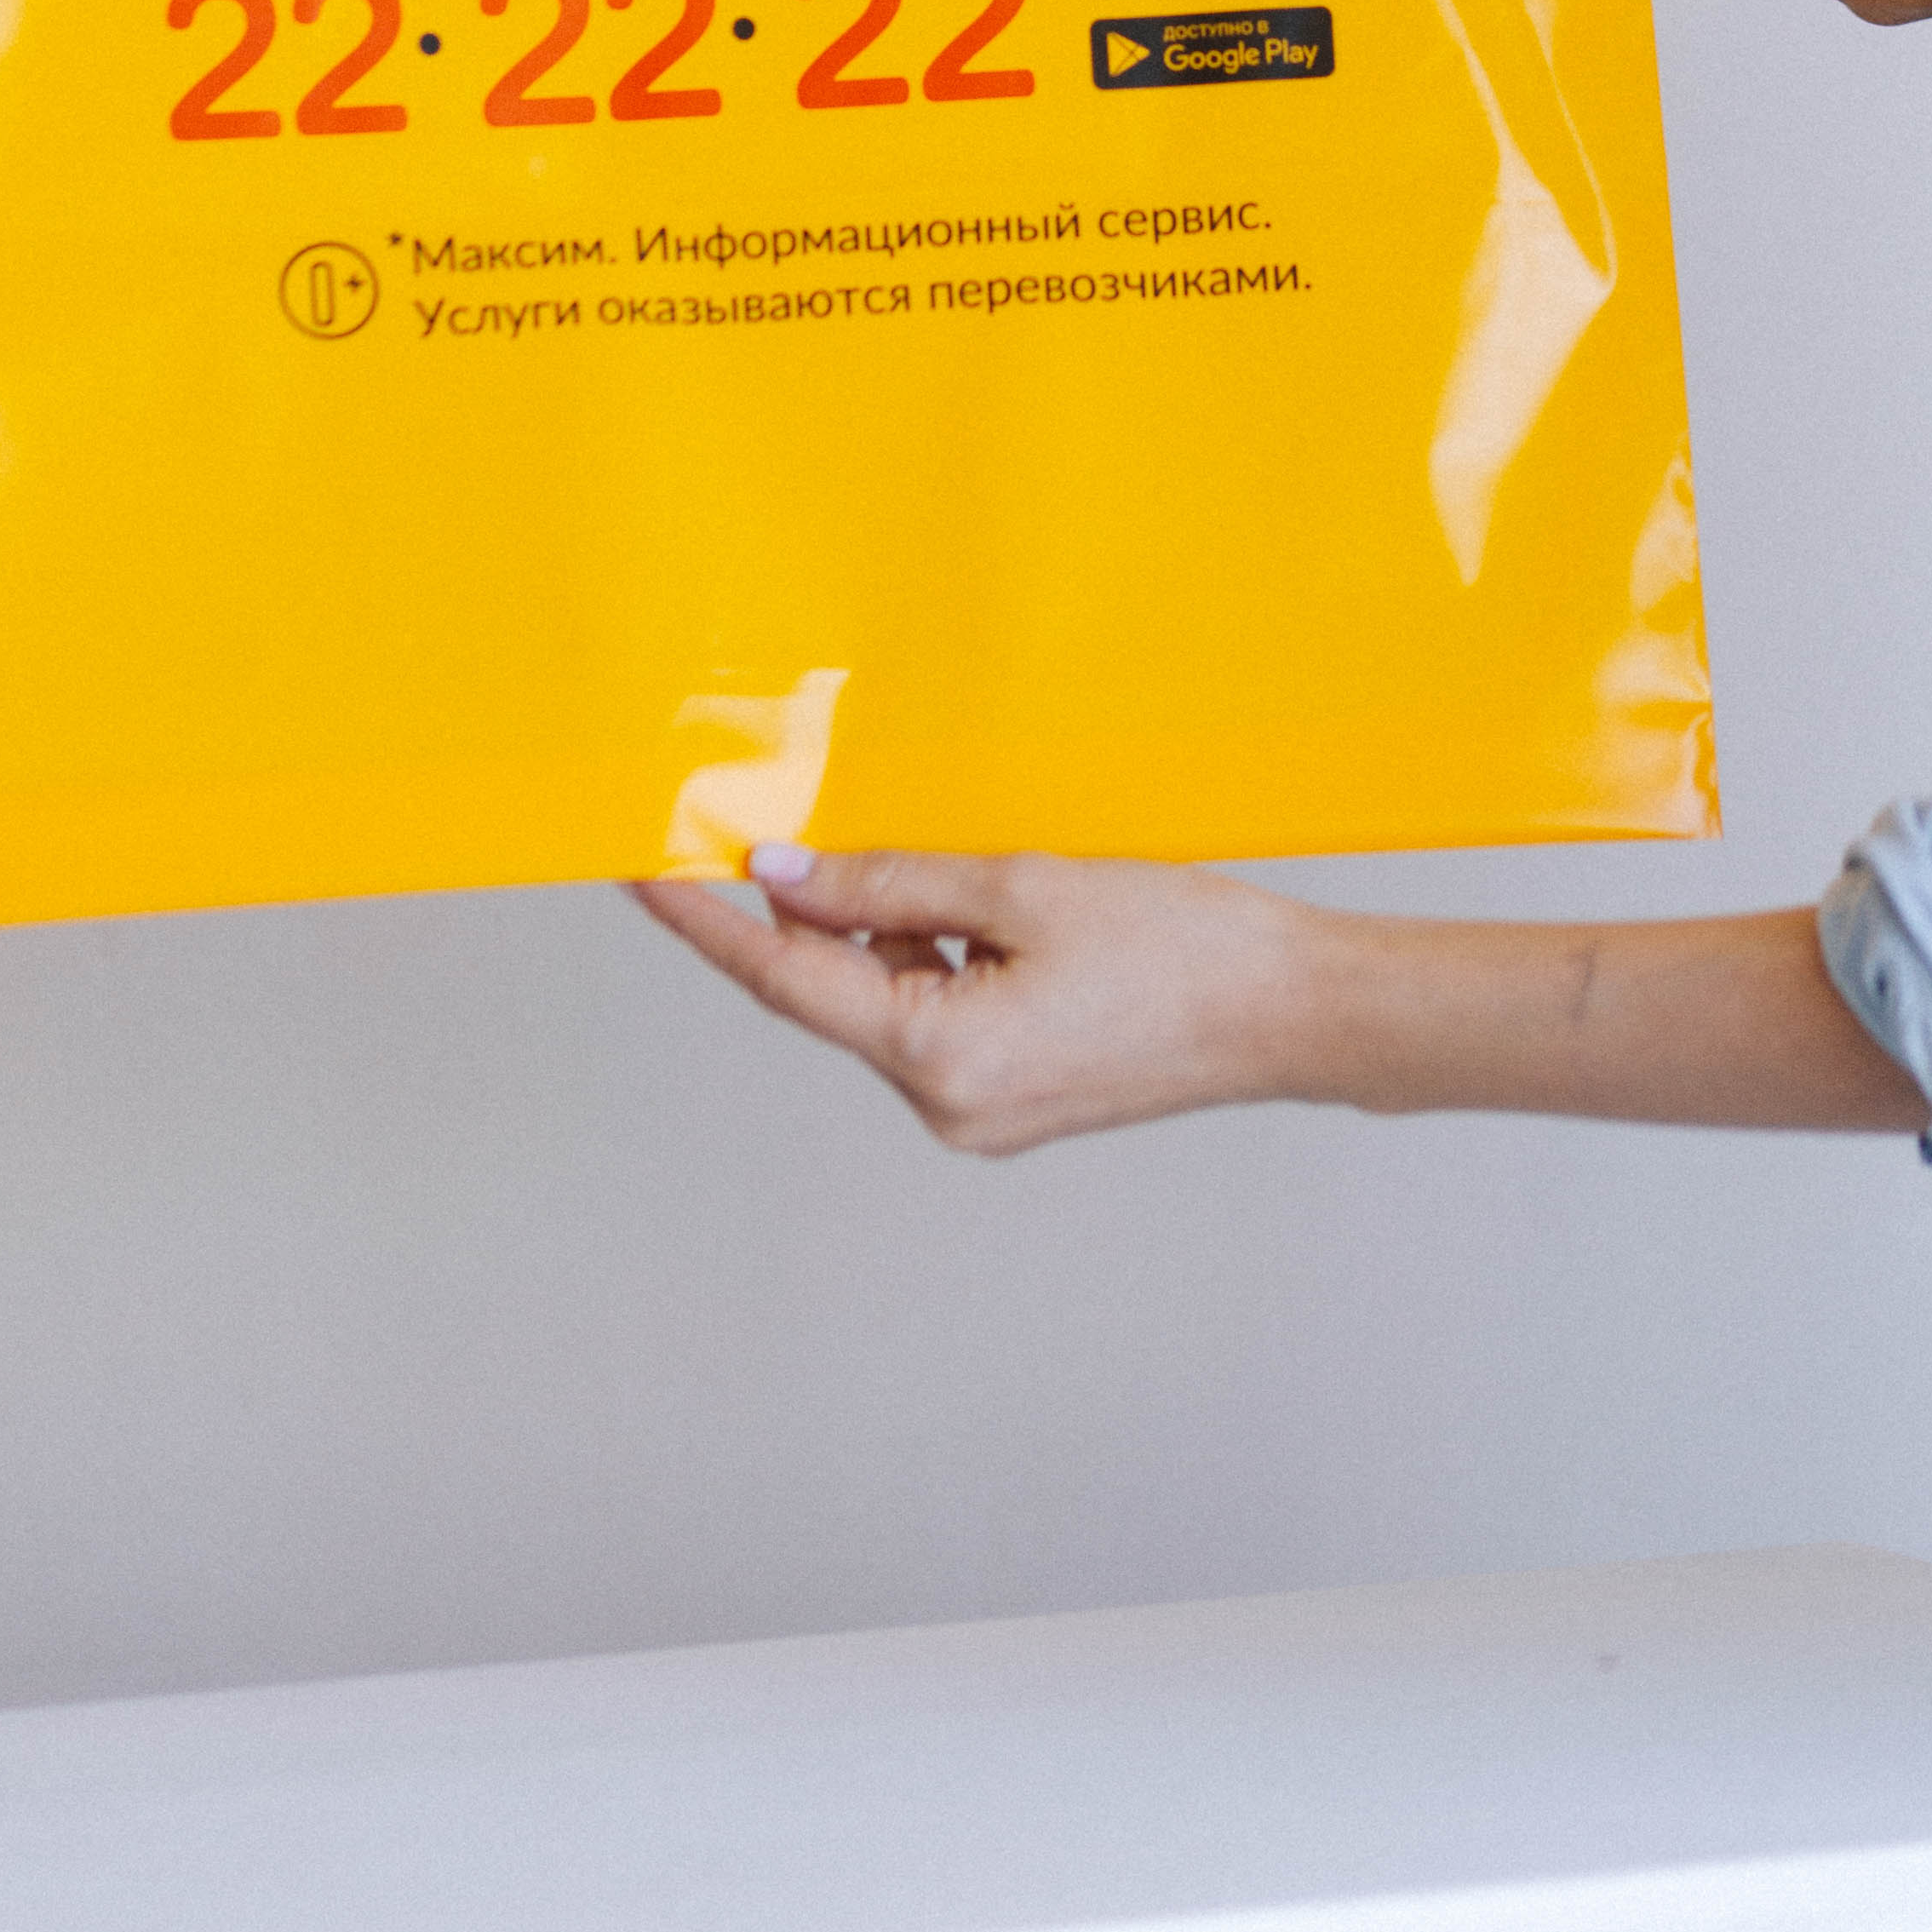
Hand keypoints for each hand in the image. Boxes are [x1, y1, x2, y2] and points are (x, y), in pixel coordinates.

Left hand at [633, 848, 1926, 1154]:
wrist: (1297, 1013)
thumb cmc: (1181, 945)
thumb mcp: (1022, 885)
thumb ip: (891, 881)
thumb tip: (782, 873)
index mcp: (937, 1059)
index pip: (780, 975)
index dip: (699, 918)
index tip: (633, 864)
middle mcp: (945, 1104)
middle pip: (827, 991)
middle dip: (781, 910)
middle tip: (719, 823)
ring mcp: (981, 1108)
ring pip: (881, 998)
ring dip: (862, 924)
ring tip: (852, 839)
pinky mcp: (1015, 1092)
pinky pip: (933, 1011)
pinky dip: (919, 951)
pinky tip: (933, 889)